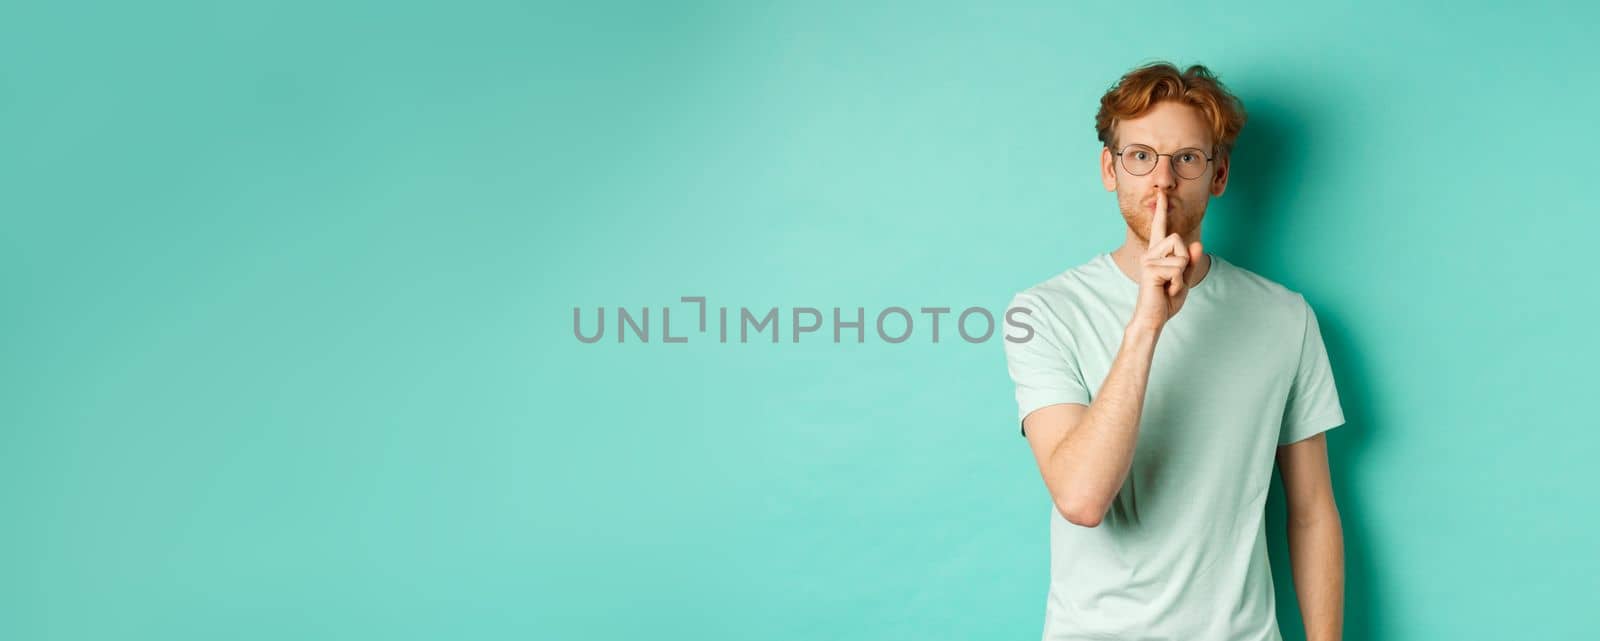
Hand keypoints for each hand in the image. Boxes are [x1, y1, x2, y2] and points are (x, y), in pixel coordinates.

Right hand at [1130, 190, 1203, 331]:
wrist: (1153, 318)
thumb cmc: (1166, 299)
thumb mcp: (1184, 279)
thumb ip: (1191, 262)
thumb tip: (1196, 244)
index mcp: (1158, 253)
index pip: (1160, 228)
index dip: (1161, 210)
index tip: (1161, 193)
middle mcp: (1150, 253)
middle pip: (1178, 238)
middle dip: (1185, 259)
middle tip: (1173, 278)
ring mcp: (1148, 260)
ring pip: (1180, 254)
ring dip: (1182, 273)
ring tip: (1169, 285)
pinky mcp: (1150, 269)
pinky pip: (1177, 268)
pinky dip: (1178, 282)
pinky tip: (1166, 290)